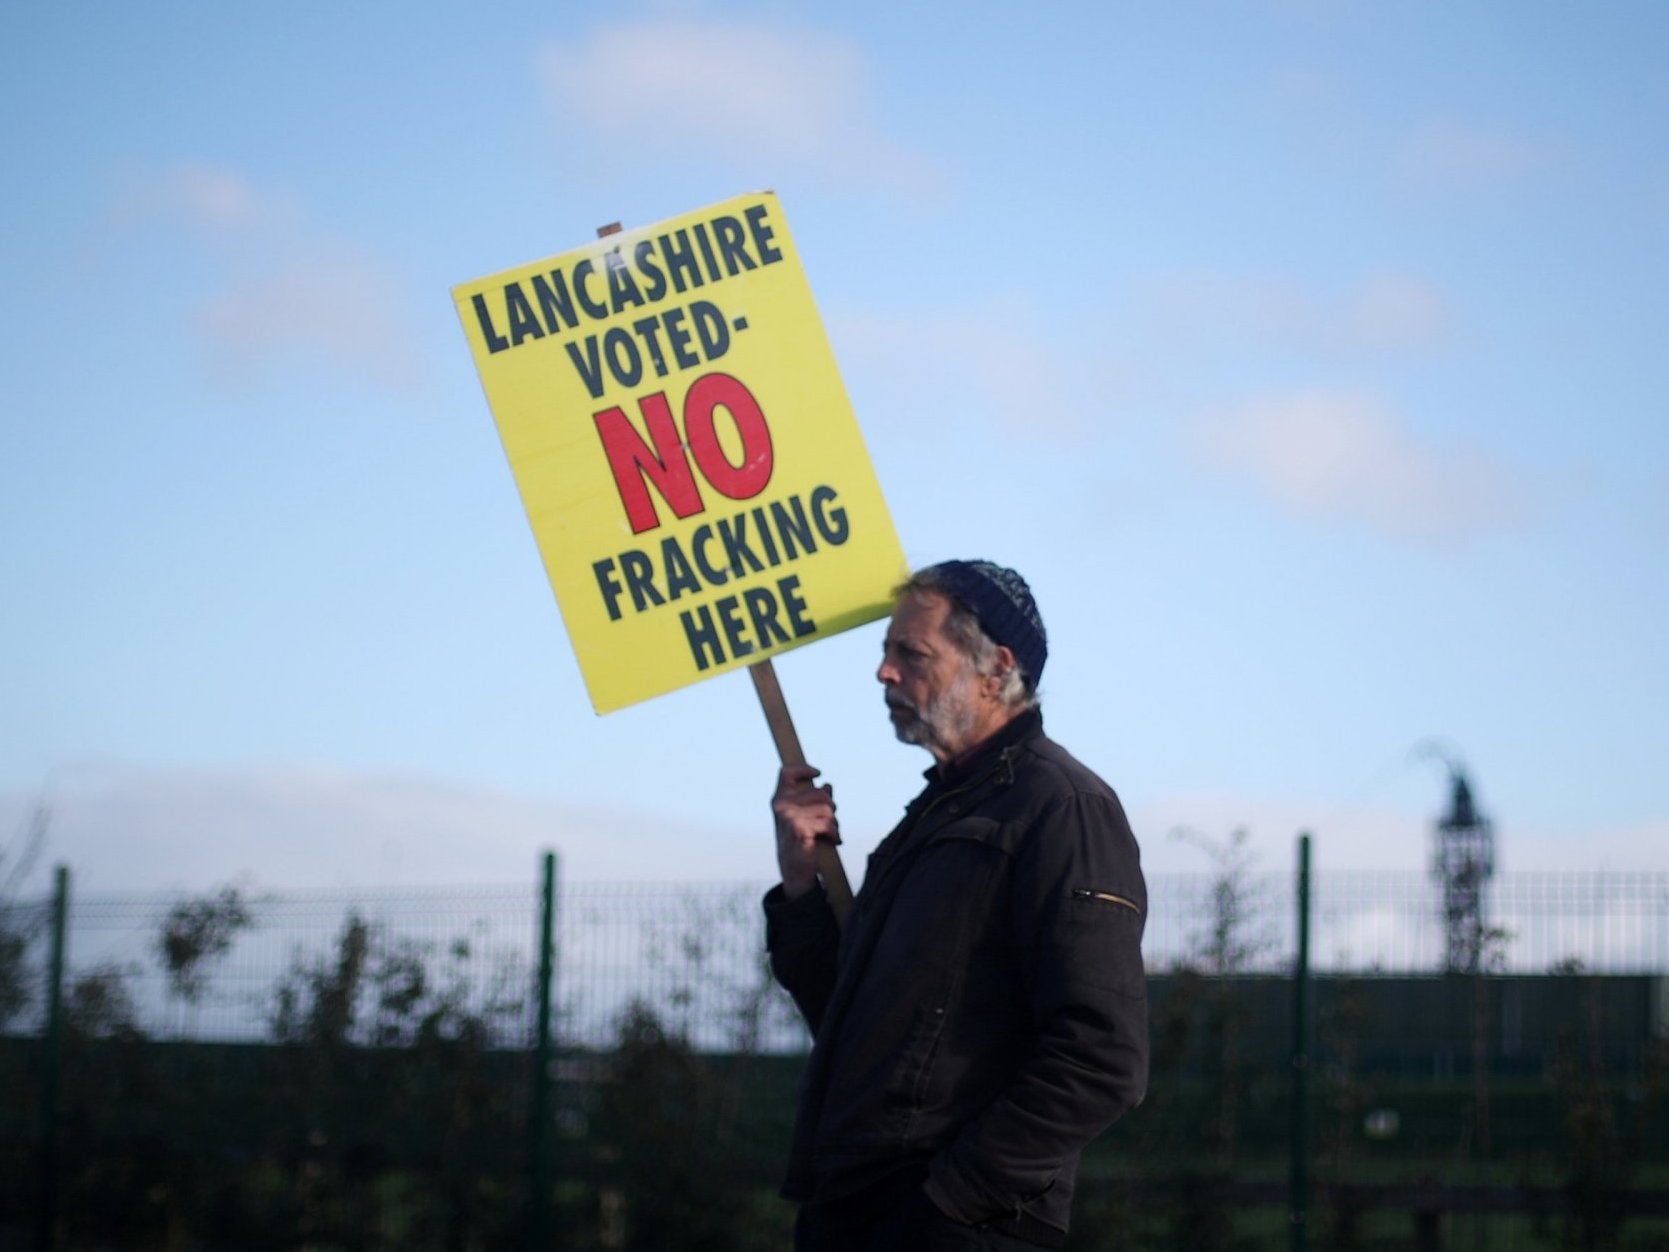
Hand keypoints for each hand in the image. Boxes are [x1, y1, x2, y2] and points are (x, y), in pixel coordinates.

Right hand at [772, 764, 838, 899]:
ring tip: (829, 834)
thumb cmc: (802, 844)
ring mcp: (789, 817)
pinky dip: (835, 834)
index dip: (803, 769)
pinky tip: (833, 841)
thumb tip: (828, 785)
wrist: (795, 873)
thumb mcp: (806, 819)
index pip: (787, 773)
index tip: (817, 773)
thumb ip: (815, 801)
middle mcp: (781, 806)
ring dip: (834, 823)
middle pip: (821, 793)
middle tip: (829, 823)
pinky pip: (829, 824)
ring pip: (827, 809)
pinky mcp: (799, 830)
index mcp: (779, 800)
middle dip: (831, 809)